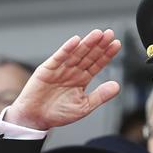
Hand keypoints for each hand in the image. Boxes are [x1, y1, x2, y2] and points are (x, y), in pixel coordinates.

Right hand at [3, 29, 121, 130]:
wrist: (36, 119)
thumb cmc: (58, 114)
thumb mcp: (84, 107)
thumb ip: (100, 96)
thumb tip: (117, 86)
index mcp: (82, 79)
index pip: (97, 64)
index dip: (107, 54)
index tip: (116, 44)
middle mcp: (72, 71)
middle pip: (88, 55)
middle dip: (99, 45)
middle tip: (110, 34)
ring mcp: (60, 68)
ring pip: (76, 53)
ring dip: (86, 43)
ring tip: (97, 34)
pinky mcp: (47, 69)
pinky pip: (58, 57)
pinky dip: (66, 49)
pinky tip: (76, 41)